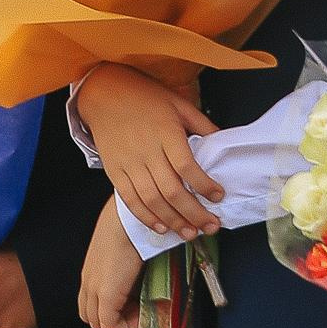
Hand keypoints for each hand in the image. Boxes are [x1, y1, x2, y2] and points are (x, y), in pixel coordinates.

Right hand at [77, 63, 224, 238]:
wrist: (103, 94)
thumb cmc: (144, 97)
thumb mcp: (178, 104)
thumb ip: (202, 125)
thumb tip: (224, 144)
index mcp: (165, 133)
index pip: (187, 167)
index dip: (204, 185)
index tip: (218, 195)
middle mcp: (146, 151)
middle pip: (172, 191)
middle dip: (194, 213)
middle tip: (211, 226)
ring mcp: (128, 163)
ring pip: (151, 200)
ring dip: (172, 221)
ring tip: (190, 233)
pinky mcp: (113, 171)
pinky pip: (129, 199)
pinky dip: (145, 216)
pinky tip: (160, 227)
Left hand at [80, 199, 146, 327]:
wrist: (129, 218)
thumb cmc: (133, 226)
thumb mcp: (128, 249)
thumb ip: (130, 266)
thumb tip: (149, 276)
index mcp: (92, 272)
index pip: (91, 304)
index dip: (112, 311)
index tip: (136, 305)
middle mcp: (88, 282)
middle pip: (91, 317)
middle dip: (115, 320)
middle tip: (138, 311)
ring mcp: (94, 288)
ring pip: (98, 323)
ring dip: (121, 323)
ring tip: (142, 312)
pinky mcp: (105, 293)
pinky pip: (110, 324)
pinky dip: (127, 325)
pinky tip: (144, 313)